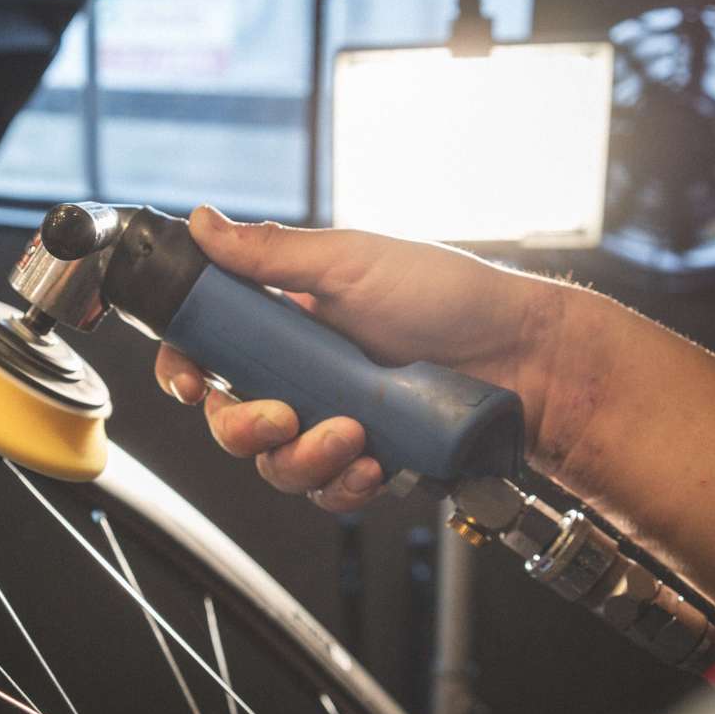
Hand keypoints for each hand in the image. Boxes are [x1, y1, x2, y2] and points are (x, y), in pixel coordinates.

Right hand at [156, 206, 566, 511]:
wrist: (528, 357)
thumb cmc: (449, 296)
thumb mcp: (352, 262)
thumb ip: (272, 252)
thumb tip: (203, 221)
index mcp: (284, 323)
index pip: (208, 351)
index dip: (186, 371)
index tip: (191, 385)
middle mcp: (299, 374)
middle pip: (231, 419)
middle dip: (244, 429)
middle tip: (282, 419)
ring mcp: (330, 420)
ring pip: (275, 464)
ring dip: (303, 460)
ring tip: (353, 438)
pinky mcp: (366, 460)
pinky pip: (327, 492)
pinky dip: (343, 485)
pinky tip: (376, 465)